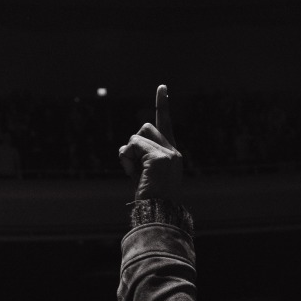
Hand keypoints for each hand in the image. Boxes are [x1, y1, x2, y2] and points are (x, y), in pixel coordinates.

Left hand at [119, 85, 183, 202]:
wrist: (157, 213)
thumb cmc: (148, 198)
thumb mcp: (143, 173)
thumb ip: (139, 156)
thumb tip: (127, 146)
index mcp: (172, 154)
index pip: (165, 124)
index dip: (162, 105)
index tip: (162, 87)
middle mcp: (173, 151)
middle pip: (144, 128)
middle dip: (133, 144)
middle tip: (134, 168)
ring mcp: (168, 153)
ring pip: (136, 136)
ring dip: (129, 153)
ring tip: (135, 173)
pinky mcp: (159, 157)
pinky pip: (133, 146)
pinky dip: (127, 158)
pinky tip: (134, 173)